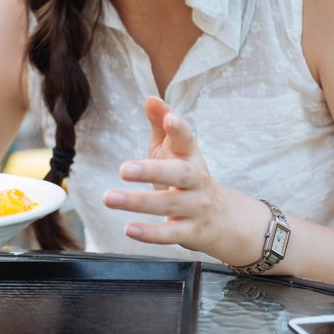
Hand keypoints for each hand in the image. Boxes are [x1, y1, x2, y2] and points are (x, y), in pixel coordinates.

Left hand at [103, 97, 266, 263]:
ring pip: (170, 204)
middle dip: (152, 170)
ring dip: (138, 202)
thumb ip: (162, 124)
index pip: (188, 140)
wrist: (225, 220)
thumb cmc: (188, 179)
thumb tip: (150, 98)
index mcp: (191, 157)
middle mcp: (197, 181)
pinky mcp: (191, 233)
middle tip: (123, 169)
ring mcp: (197, 208)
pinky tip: (129, 229)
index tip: (169, 118)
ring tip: (108, 198)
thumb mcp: (177, 150)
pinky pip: (171, 234)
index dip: (179, 129)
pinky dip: (150, 233)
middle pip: (180, 174)